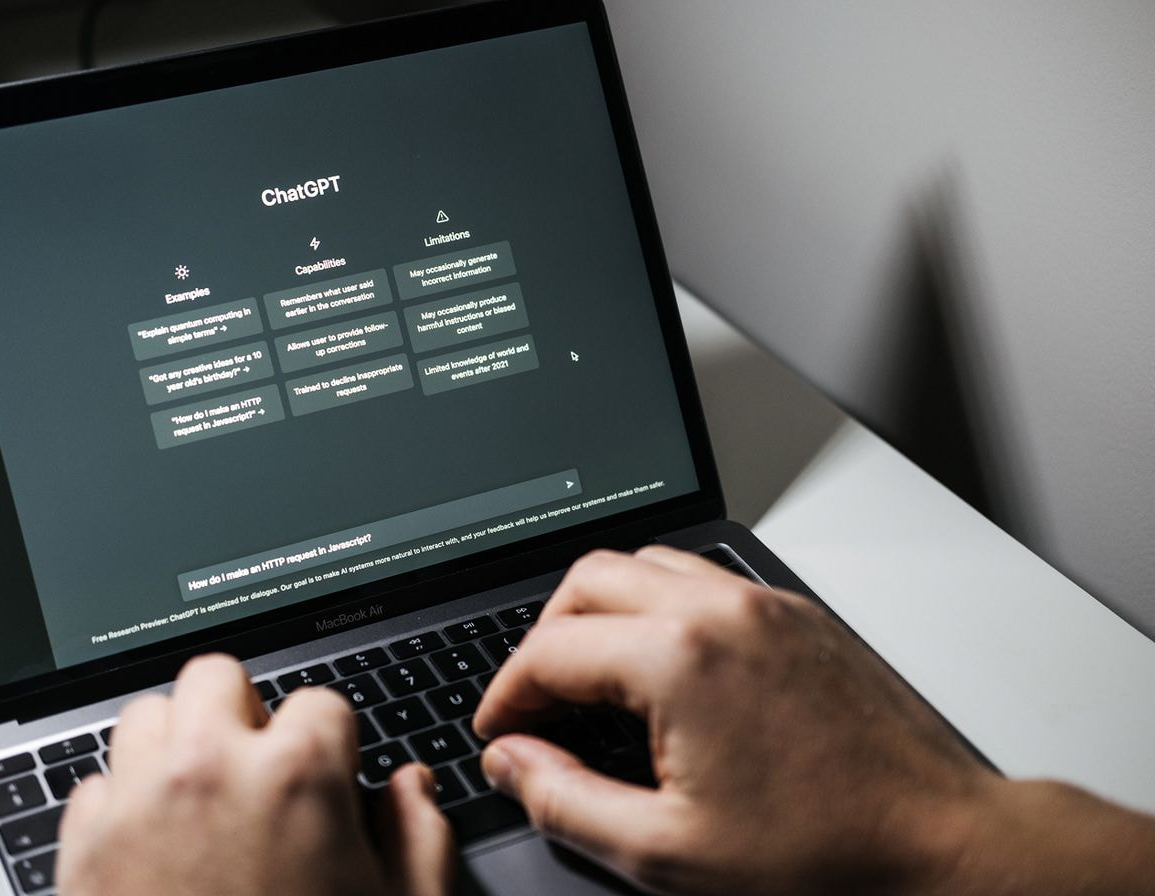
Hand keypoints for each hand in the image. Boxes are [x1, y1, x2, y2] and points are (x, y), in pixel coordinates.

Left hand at [58, 654, 452, 895]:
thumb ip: (421, 836)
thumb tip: (412, 788)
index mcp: (298, 775)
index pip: (320, 701)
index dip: (332, 743)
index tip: (328, 777)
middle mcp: (210, 771)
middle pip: (217, 675)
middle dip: (244, 712)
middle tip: (260, 768)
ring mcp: (136, 807)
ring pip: (146, 716)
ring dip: (178, 744)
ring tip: (204, 798)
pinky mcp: (81, 854)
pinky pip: (95, 786)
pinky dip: (124, 802)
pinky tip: (156, 846)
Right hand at [473, 546, 998, 894]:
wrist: (941, 844)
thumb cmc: (827, 854)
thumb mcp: (667, 852)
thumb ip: (567, 801)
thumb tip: (513, 764)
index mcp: (680, 659)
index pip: (551, 650)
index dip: (506, 695)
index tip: (500, 732)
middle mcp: (720, 611)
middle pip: (588, 580)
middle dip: (544, 638)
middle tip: (535, 702)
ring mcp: (764, 605)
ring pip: (646, 564)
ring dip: (600, 611)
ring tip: (591, 677)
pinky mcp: (796, 616)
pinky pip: (704, 579)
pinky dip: (659, 607)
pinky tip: (664, 666)